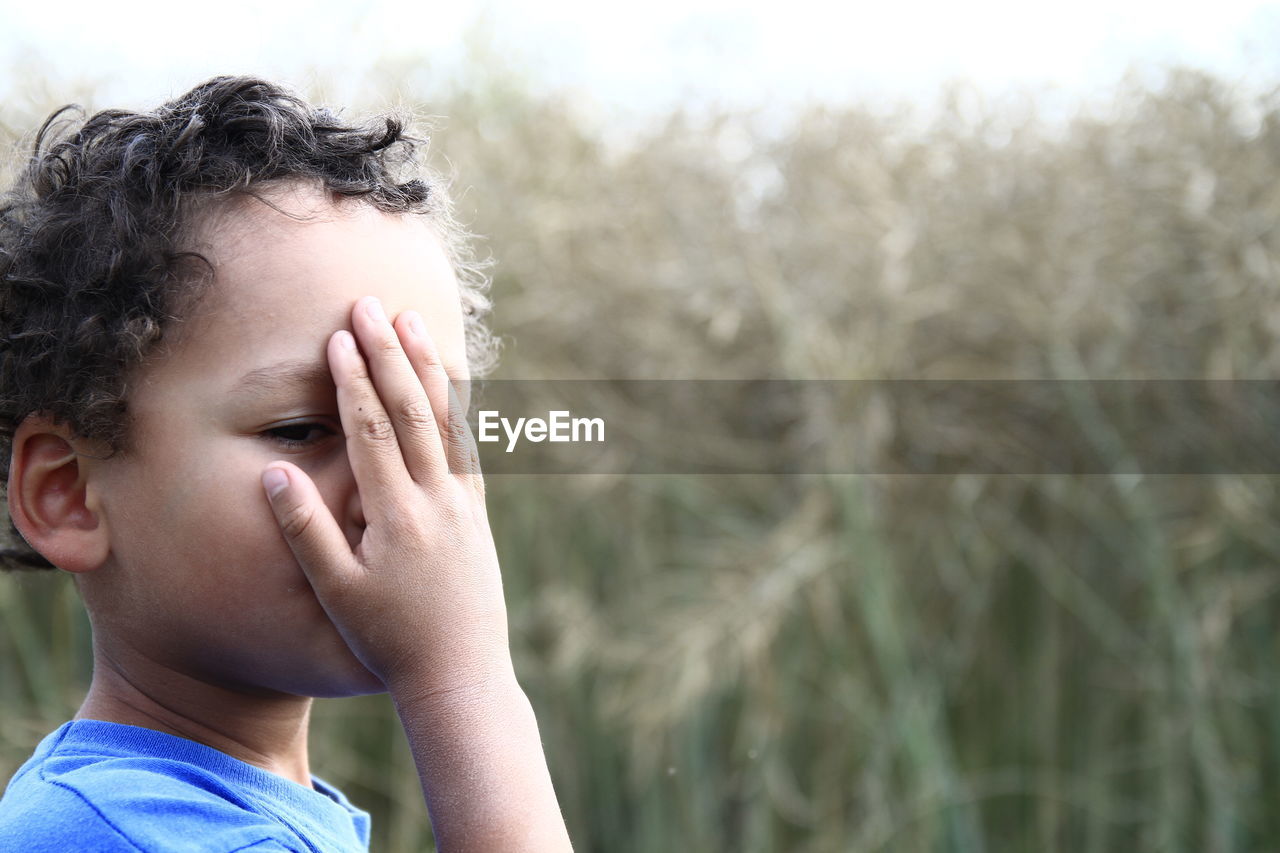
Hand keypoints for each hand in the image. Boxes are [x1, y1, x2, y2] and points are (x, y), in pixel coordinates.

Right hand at [260, 295, 508, 696]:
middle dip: (388, 355)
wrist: (460, 671)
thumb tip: (276, 471)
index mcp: (396, 515)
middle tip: (370, 306)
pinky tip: (451, 383)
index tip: (339, 337)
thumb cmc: (389, 638)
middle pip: (410, 412)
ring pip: (446, 422)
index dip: (353, 381)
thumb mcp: (337, 592)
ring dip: (427, 369)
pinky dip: (459, 408)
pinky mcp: (478, 514)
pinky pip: (469, 448)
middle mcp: (435, 500)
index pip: (371, 431)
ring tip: (413, 323)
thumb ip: (306, 531)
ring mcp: (462, 504)